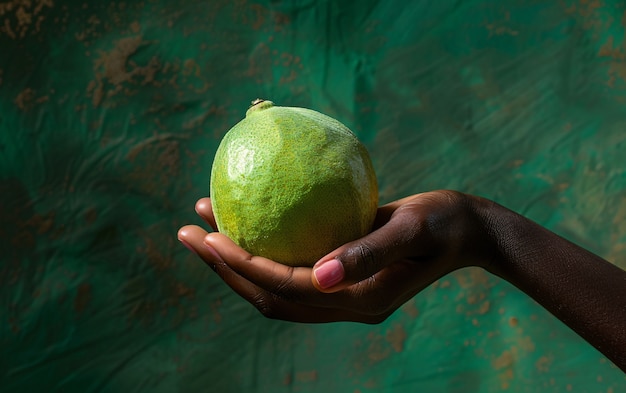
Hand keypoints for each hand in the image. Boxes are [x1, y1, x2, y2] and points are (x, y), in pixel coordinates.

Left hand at [177, 191, 491, 323]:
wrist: (466, 230)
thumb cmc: (444, 222)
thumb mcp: (414, 229)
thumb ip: (369, 252)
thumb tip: (319, 275)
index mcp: (358, 300)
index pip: (285, 288)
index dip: (244, 265)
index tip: (208, 235)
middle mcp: (342, 303)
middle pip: (268, 295)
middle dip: (223, 268)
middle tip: (186, 232)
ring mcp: (340, 294)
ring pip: (274, 287)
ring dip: (234, 261)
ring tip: (202, 225)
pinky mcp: (340, 276)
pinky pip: (290, 269)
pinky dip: (262, 251)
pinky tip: (246, 218)